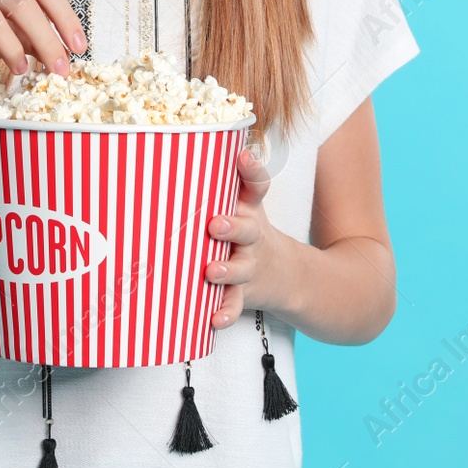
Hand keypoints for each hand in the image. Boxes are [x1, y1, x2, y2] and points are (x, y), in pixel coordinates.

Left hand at [205, 146, 284, 327]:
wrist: (289, 276)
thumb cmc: (249, 233)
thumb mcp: (245, 205)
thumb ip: (222, 182)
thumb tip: (177, 148)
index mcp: (249, 211)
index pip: (256, 186)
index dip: (251, 170)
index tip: (243, 156)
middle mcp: (252, 238)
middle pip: (247, 230)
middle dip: (232, 227)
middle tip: (215, 224)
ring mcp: (250, 267)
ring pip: (239, 270)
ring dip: (225, 271)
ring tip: (210, 271)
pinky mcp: (245, 294)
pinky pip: (234, 304)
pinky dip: (225, 313)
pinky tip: (214, 319)